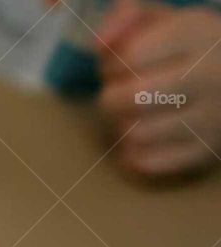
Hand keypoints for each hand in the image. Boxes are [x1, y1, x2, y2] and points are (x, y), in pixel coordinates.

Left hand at [96, 0, 220, 176]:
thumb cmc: (189, 51)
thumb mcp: (165, 22)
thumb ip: (128, 20)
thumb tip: (100, 44)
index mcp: (198, 34)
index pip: (131, 56)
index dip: (111, 65)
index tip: (119, 67)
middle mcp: (209, 75)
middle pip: (131, 99)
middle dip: (111, 98)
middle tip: (119, 96)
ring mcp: (210, 118)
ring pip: (136, 133)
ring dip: (122, 126)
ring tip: (133, 116)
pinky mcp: (204, 152)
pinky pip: (147, 162)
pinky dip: (134, 152)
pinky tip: (144, 138)